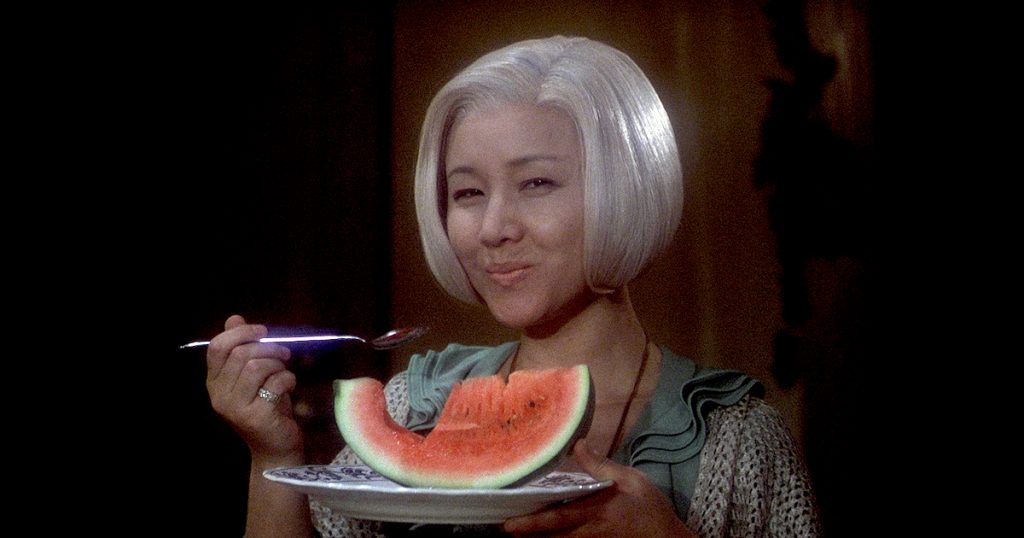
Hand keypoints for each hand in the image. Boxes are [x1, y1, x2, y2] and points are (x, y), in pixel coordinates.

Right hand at [206, 314, 302, 460]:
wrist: (275, 447)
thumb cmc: (266, 407)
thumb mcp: (254, 376)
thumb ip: (243, 348)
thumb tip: (234, 318)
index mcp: (214, 382)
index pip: (217, 347)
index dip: (241, 333)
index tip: (263, 332)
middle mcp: (219, 395)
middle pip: (240, 354)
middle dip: (268, 348)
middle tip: (284, 353)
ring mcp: (235, 407)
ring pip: (257, 366)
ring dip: (278, 363)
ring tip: (285, 371)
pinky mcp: (255, 416)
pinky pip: (275, 383)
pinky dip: (288, 379)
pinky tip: (290, 387)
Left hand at [503, 439, 695, 536]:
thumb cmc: (650, 508)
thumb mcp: (632, 480)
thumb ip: (602, 465)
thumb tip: (578, 444)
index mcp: (596, 512)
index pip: (559, 518)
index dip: (533, 522)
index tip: (510, 523)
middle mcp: (589, 531)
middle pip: (551, 535)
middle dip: (526, 531)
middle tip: (503, 525)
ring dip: (536, 535)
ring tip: (514, 526)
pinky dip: (552, 535)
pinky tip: (539, 529)